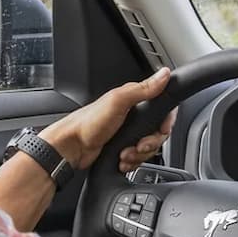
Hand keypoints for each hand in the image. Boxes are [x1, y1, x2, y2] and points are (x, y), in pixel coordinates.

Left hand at [38, 68, 176, 172]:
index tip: (161, 130)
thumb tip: (164, 74)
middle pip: (158, 133)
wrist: (71, 148)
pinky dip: (132, 162)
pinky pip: (138, 158)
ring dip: (139, 155)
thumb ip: (143, 89)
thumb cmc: (88, 123)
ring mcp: (127, 133)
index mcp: (133, 100)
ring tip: (125, 154)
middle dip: (150, 143)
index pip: (163, 109)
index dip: (166, 122)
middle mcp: (132, 116)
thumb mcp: (118, 102)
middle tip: (139, 145)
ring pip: (148, 148)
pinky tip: (122, 159)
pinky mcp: (123, 148)